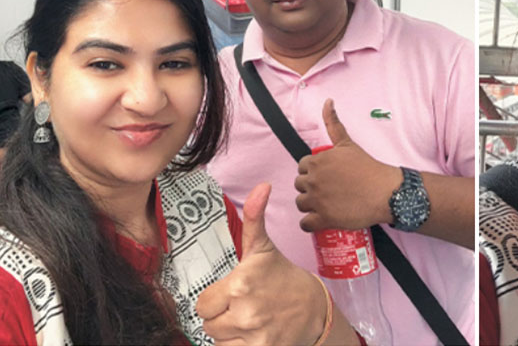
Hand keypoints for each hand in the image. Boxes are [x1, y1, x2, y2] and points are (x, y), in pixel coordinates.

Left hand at [197, 183, 327, 345]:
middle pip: (208, 323)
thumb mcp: (264, 248)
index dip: (215, 299)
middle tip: (242, 306)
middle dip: (221, 316)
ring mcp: (254, 334)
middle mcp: (245, 311)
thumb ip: (254, 218)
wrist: (315, 309)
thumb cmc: (283, 277)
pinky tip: (253, 334)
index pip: (202, 304)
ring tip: (249, 319)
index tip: (232, 294)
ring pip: (217, 339)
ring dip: (229, 332)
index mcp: (240, 283)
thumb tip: (262, 186)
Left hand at [295, 99, 401, 231]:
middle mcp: (313, 180)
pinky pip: (305, 224)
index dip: (313, 173)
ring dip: (310, 206)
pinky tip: (321, 220)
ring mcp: (317, 200)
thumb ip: (333, 123)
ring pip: (301, 204)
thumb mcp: (347, 144)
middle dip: (311, 189)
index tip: (326, 177)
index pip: (302, 168)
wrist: (384, 191)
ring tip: (327, 205)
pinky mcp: (323, 218)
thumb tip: (328, 101)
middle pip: (300, 186)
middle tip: (328, 191)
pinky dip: (311, 224)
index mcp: (317, 162)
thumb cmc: (367, 168)